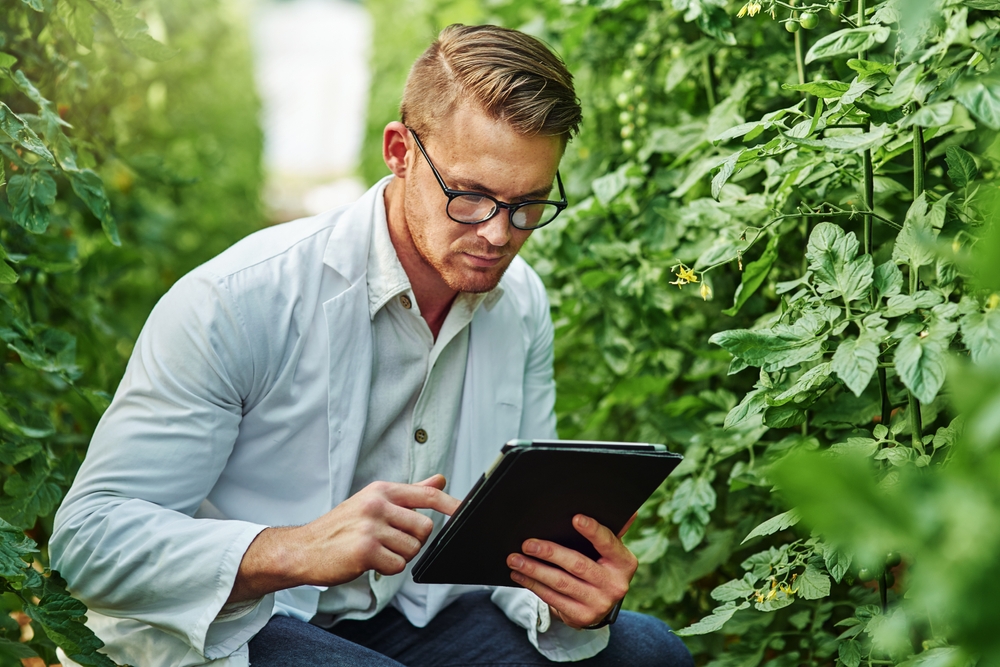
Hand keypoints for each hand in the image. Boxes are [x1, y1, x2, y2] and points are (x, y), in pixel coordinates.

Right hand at [229, 475, 459, 602]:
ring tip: (376, 551)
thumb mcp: (373, 502)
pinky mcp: (365, 551)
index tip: (465, 512)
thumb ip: (409, 494)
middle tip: (389, 542)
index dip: (451, 504)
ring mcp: (371, 527)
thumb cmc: (341, 527)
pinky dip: (387, 569)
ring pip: (412, 549)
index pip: (427, 495)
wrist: (304, 549)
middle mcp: (377, 505)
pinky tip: (368, 562)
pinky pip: (397, 566)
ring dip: (398, 557)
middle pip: (424, 528)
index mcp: (382, 491)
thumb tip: (440, 481)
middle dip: (412, 541)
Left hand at [506, 513, 637, 629]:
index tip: (575, 518)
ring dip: (534, 570)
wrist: (599, 603)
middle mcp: (616, 585)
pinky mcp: (582, 617)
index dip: (592, 530)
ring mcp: (599, 603)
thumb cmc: (600, 565)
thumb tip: (628, 511)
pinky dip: (533, 584)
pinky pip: (553, 598)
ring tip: (515, 559)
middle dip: (549, 552)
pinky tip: (520, 574)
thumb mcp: (609, 550)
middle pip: (578, 564)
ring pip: (561, 583)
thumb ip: (609, 531)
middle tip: (527, 544)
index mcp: (624, 562)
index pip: (608, 542)